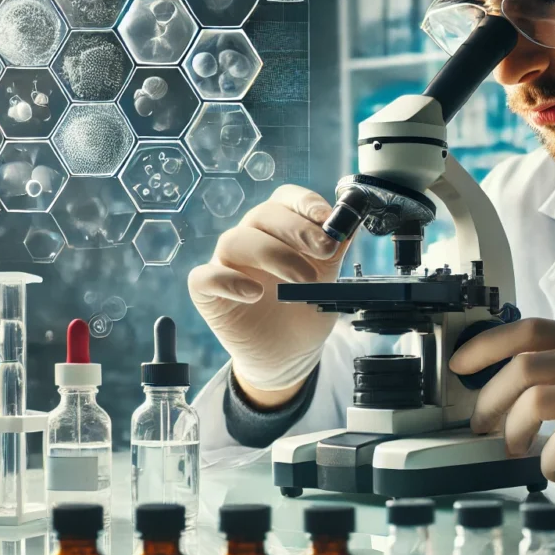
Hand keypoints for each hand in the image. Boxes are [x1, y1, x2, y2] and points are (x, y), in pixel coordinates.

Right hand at [188, 185, 352, 402]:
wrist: (290, 355)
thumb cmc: (305, 310)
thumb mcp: (329, 280)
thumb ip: (336, 250)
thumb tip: (349, 222)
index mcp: (280, 229)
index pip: (285, 199)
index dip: (304, 203)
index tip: (327, 219)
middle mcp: (250, 238)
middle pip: (262, 215)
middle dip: (296, 229)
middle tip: (325, 251)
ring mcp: (226, 264)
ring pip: (235, 241)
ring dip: (272, 255)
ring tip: (303, 281)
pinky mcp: (208, 293)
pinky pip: (204, 277)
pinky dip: (228, 281)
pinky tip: (254, 294)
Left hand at [448, 319, 554, 487]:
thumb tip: (512, 391)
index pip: (529, 329)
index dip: (486, 345)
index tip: (460, 366)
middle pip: (523, 366)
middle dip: (489, 400)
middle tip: (482, 427)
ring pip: (537, 399)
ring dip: (513, 431)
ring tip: (515, 451)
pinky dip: (547, 460)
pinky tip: (551, 472)